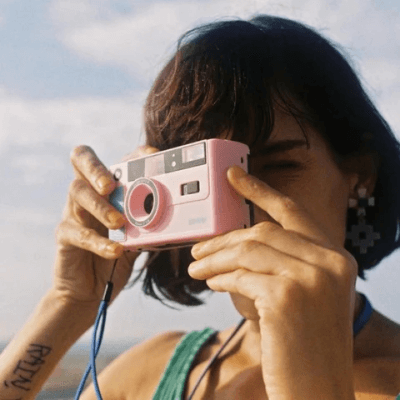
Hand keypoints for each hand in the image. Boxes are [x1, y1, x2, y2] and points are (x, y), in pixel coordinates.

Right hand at [53, 145, 158, 309]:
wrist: (90, 289)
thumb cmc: (116, 256)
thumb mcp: (138, 235)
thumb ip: (151, 222)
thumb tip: (181, 213)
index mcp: (107, 188)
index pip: (116, 159)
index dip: (132, 153)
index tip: (153, 156)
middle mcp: (88, 193)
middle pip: (81, 161)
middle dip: (98, 169)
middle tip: (111, 185)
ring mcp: (73, 212)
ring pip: (78, 193)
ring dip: (101, 206)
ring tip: (119, 221)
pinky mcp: (65, 236)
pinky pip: (78, 233)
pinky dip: (99, 241)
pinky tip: (115, 250)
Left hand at [188, 166, 357, 399]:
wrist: (317, 391)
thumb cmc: (305, 345)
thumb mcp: (304, 295)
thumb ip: (282, 263)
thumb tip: (239, 241)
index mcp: (336, 257)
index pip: (293, 212)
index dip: (261, 191)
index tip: (234, 177)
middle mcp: (330, 262)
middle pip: (263, 232)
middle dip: (224, 238)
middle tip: (199, 250)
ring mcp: (311, 278)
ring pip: (248, 250)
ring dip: (215, 259)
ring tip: (197, 268)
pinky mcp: (287, 297)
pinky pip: (241, 275)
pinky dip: (220, 277)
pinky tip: (211, 283)